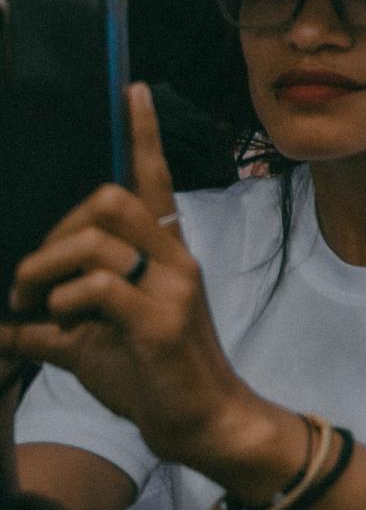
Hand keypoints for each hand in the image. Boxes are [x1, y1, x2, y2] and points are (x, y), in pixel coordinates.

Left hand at [0, 86, 277, 475]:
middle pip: (107, 199)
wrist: (201, 421)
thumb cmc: (152, 376)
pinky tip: (56, 325)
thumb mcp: (93, 344)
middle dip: (52, 235)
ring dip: (43, 268)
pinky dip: (60, 303)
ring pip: (95, 237)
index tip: (131, 88)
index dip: (142, 134)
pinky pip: (97, 286)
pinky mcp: (162, 320)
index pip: (153, 179)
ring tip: (29, 303)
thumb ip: (49, 327)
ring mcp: (173, 285)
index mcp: (163, 252)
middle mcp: (174, 257)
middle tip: (27, 282)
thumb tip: (0, 328)